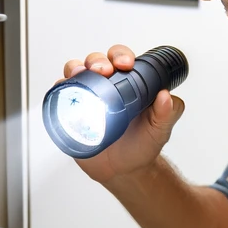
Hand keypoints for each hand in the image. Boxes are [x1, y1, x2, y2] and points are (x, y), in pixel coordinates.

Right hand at [57, 45, 184, 184]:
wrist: (123, 171)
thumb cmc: (142, 146)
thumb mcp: (160, 130)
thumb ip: (167, 113)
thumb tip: (166, 96)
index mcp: (128, 83)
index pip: (121, 59)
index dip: (121, 56)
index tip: (125, 65)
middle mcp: (105, 86)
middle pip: (96, 61)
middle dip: (97, 61)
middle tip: (103, 71)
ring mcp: (87, 97)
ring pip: (76, 72)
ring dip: (75, 68)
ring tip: (80, 75)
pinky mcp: (71, 111)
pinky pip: (62, 94)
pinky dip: (59, 87)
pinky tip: (63, 88)